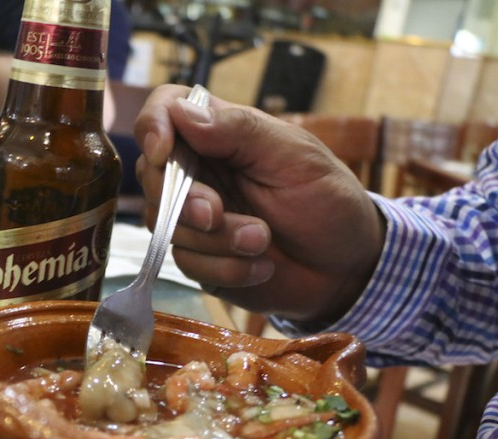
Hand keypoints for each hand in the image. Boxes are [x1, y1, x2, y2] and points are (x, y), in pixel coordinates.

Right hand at [134, 85, 384, 324]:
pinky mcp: (201, 258)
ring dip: (216, 241)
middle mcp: (200, 172)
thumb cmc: (327, 200)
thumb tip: (182, 112)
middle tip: (218, 214)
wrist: (346, 268)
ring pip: (167, 226)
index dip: (152, 126)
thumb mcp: (294, 156)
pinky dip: (226, 268)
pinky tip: (260, 266)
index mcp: (220, 134)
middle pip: (152, 175)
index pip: (166, 110)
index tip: (163, 153)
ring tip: (262, 241)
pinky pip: (188, 264)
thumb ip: (239, 130)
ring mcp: (196, 218)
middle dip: (183, 201)